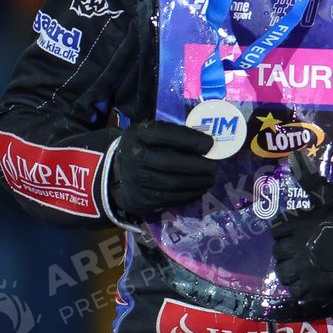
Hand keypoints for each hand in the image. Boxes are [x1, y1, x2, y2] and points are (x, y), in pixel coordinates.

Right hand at [105, 121, 219, 222]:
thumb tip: (210, 143)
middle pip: (170, 162)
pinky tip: (200, 189)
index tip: (210, 144)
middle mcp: (134, 157)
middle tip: (215, 166)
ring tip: (211, 178)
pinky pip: (171, 199)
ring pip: (173, 183)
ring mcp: (136, 180)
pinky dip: (190, 194)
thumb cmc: (145, 148)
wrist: (117, 174)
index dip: (190, 139)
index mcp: (138, 134)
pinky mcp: (142, 199)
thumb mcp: (152, 134)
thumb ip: (175, 135)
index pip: (166, 134)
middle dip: (198, 165)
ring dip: (198, 182)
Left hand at [269, 155, 332, 309]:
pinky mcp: (308, 288)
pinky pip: (296, 290)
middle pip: (278, 250)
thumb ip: (311, 181)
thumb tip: (295, 155)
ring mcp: (299, 269)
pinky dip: (302, 286)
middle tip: (302, 249)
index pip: (277, 227)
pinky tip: (312, 280)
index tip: (297, 231)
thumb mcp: (330, 198)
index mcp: (294, 225)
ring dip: (291, 269)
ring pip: (283, 271)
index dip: (287, 230)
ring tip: (303, 267)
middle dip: (288, 249)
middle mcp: (292, 247)